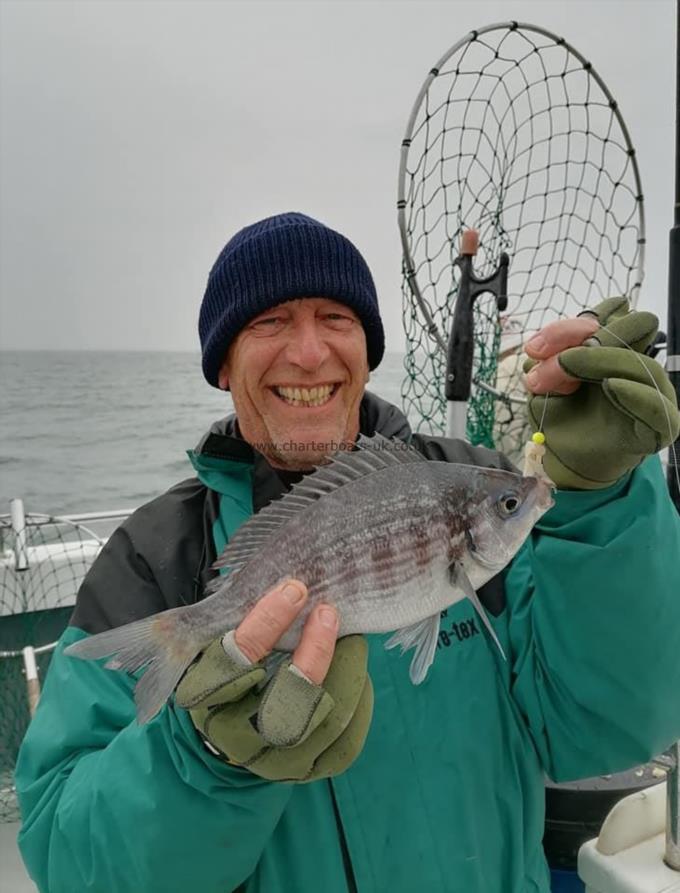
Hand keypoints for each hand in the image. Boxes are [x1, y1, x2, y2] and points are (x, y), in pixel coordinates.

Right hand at [175, 580, 372, 781]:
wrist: (227, 733)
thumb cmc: (229, 666)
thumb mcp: (215, 638)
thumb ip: (231, 608)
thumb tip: (285, 574)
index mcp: (207, 694)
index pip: (238, 655)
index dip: (269, 619)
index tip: (296, 586)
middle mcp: (238, 734)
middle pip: (288, 695)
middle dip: (317, 650)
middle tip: (331, 611)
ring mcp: (275, 758)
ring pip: (325, 714)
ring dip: (346, 667)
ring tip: (349, 635)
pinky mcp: (308, 767)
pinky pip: (347, 738)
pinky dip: (359, 698)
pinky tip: (354, 669)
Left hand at [523, 297, 678, 489]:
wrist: (567, 461)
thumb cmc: (562, 417)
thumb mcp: (545, 384)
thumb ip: (548, 360)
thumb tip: (541, 348)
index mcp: (613, 346)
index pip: (612, 313)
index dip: (573, 324)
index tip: (534, 349)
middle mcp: (636, 362)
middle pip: (634, 326)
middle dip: (586, 339)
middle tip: (545, 366)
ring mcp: (652, 391)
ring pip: (640, 362)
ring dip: (595, 365)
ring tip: (562, 385)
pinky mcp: (659, 424)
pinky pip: (655, 404)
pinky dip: (633, 393)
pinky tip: (610, 386)